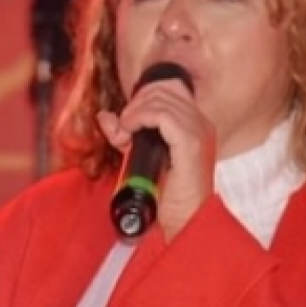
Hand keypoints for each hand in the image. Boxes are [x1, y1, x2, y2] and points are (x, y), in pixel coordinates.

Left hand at [96, 79, 215, 241]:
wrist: (185, 220)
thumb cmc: (166, 192)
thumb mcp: (140, 155)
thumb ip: (124, 133)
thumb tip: (104, 116)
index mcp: (195, 123)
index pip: (170, 87)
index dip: (143, 96)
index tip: (127, 119)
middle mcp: (201, 123)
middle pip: (162, 89)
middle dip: (135, 104)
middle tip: (123, 130)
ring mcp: (198, 131)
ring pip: (159, 99)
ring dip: (133, 113)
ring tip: (125, 135)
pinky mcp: (190, 143)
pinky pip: (161, 115)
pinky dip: (139, 119)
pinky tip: (129, 133)